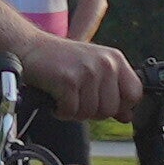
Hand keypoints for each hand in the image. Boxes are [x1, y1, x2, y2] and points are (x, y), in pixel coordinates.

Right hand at [11, 33, 146, 127]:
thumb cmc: (60, 60)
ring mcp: (87, 71)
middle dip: (91, 111)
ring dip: (74, 111)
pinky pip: (71, 111)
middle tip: (76, 98)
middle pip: (111, 109)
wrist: (28, 48)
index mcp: (115, 59)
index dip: (120, 106)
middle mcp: (105, 63)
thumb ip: (112, 91)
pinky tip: (55, 97)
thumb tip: (127, 116)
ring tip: (64, 96)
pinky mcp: (69, 80)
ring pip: (90, 113)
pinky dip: (60, 110)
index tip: (102, 103)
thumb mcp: (93, 70)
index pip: (135, 94)